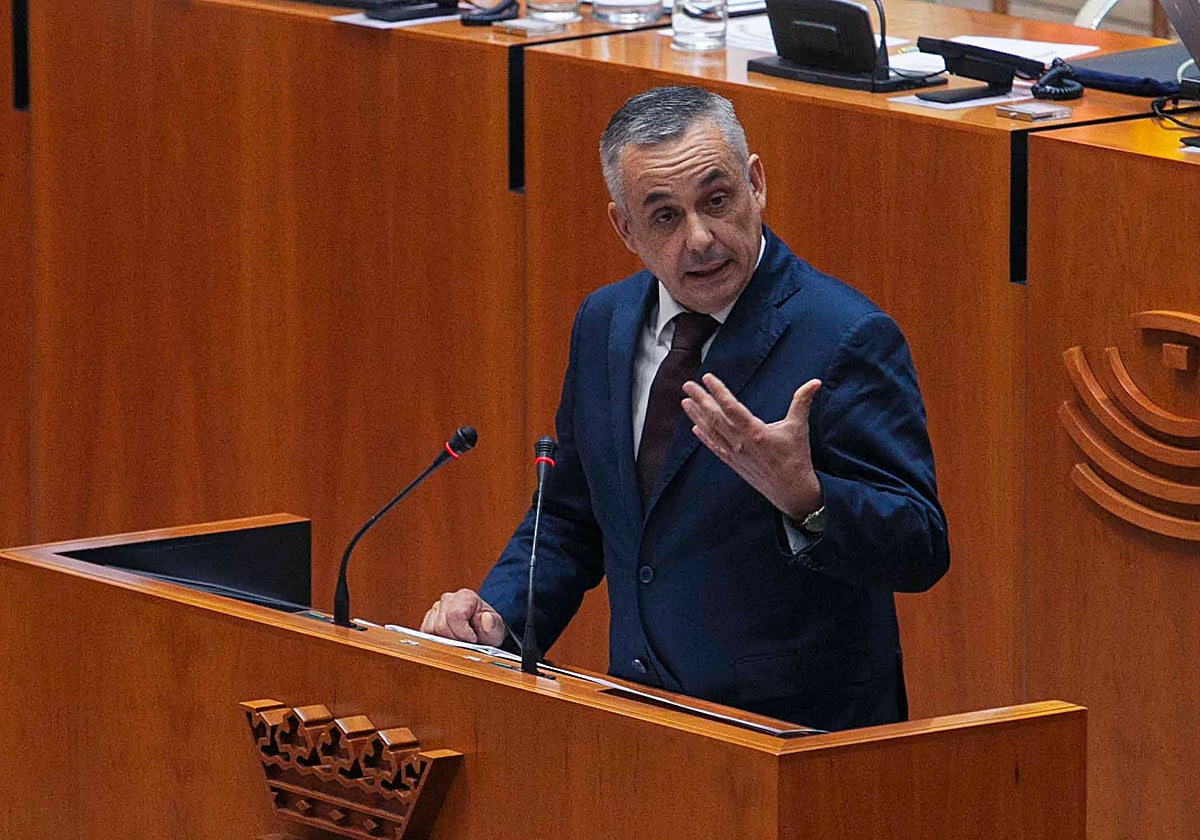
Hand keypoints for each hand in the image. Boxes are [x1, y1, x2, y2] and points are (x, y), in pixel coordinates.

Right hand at [420, 588, 507, 645]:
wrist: (483, 631)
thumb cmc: (488, 629)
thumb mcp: (496, 629)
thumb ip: (493, 624)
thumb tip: (487, 618)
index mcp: (465, 596)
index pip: (455, 614)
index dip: (463, 631)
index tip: (473, 639)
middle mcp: (449, 599)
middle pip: (442, 624)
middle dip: (455, 638)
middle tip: (467, 643)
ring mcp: (437, 608)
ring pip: (432, 629)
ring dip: (445, 640)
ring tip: (459, 641)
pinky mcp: (429, 619)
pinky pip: (426, 632)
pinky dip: (436, 640)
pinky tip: (449, 642)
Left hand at [681, 373, 822, 520]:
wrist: (792, 491)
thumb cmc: (796, 458)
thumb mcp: (799, 428)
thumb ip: (802, 402)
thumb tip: (815, 382)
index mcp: (755, 432)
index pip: (732, 407)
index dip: (718, 391)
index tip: (707, 378)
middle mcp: (741, 443)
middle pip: (715, 417)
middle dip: (700, 400)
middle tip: (687, 385)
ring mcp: (735, 454)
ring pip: (711, 431)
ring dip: (696, 415)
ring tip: (685, 402)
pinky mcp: (734, 463)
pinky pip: (714, 447)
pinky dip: (704, 436)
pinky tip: (695, 427)